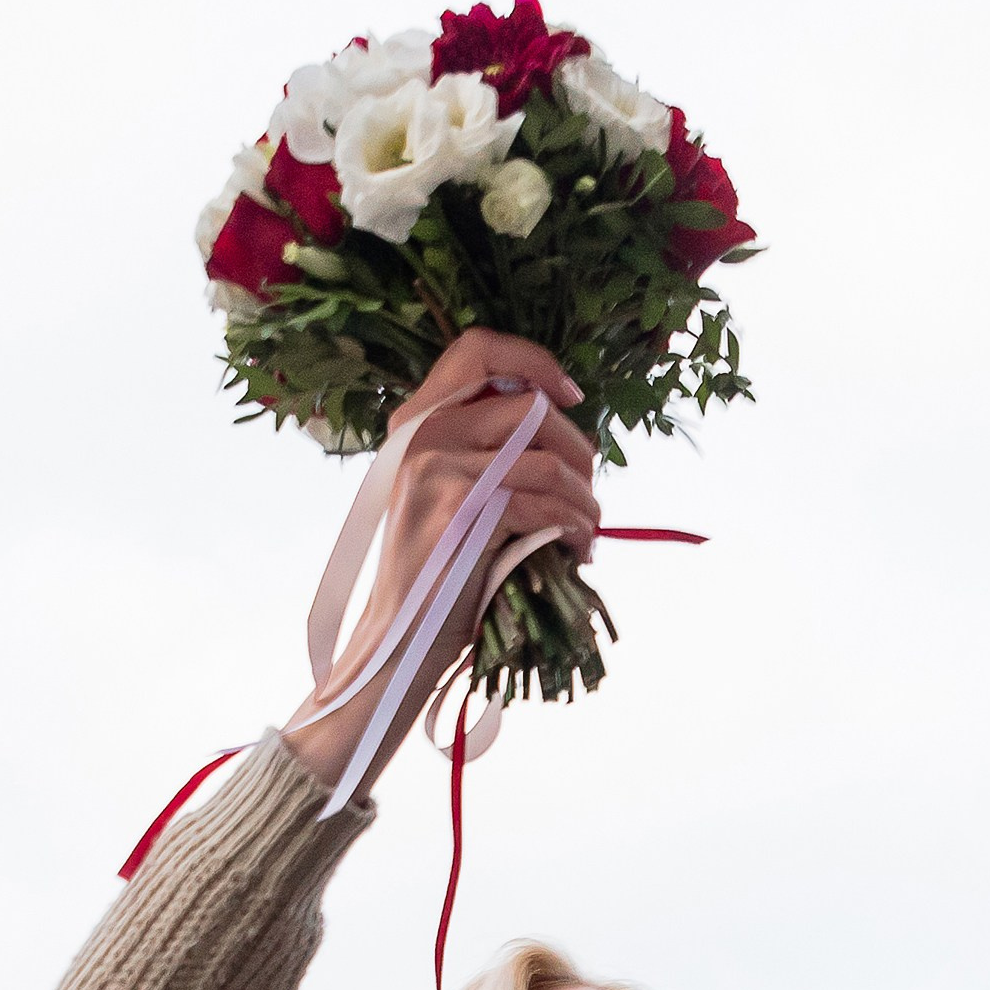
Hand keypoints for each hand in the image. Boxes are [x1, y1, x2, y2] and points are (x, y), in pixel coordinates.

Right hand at [286, 331, 598, 793]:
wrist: (399, 642)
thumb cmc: (436, 575)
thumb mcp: (449, 496)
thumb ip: (486, 453)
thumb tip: (565, 433)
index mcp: (416, 420)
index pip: (478, 348)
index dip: (535, 362)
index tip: (572, 396)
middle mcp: (422, 434)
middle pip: (532, 406)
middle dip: (580, 453)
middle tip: (590, 497)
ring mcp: (437, 470)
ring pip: (547, 459)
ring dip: (586, 500)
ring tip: (588, 532)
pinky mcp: (461, 511)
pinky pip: (543, 502)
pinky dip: (575, 526)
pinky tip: (578, 550)